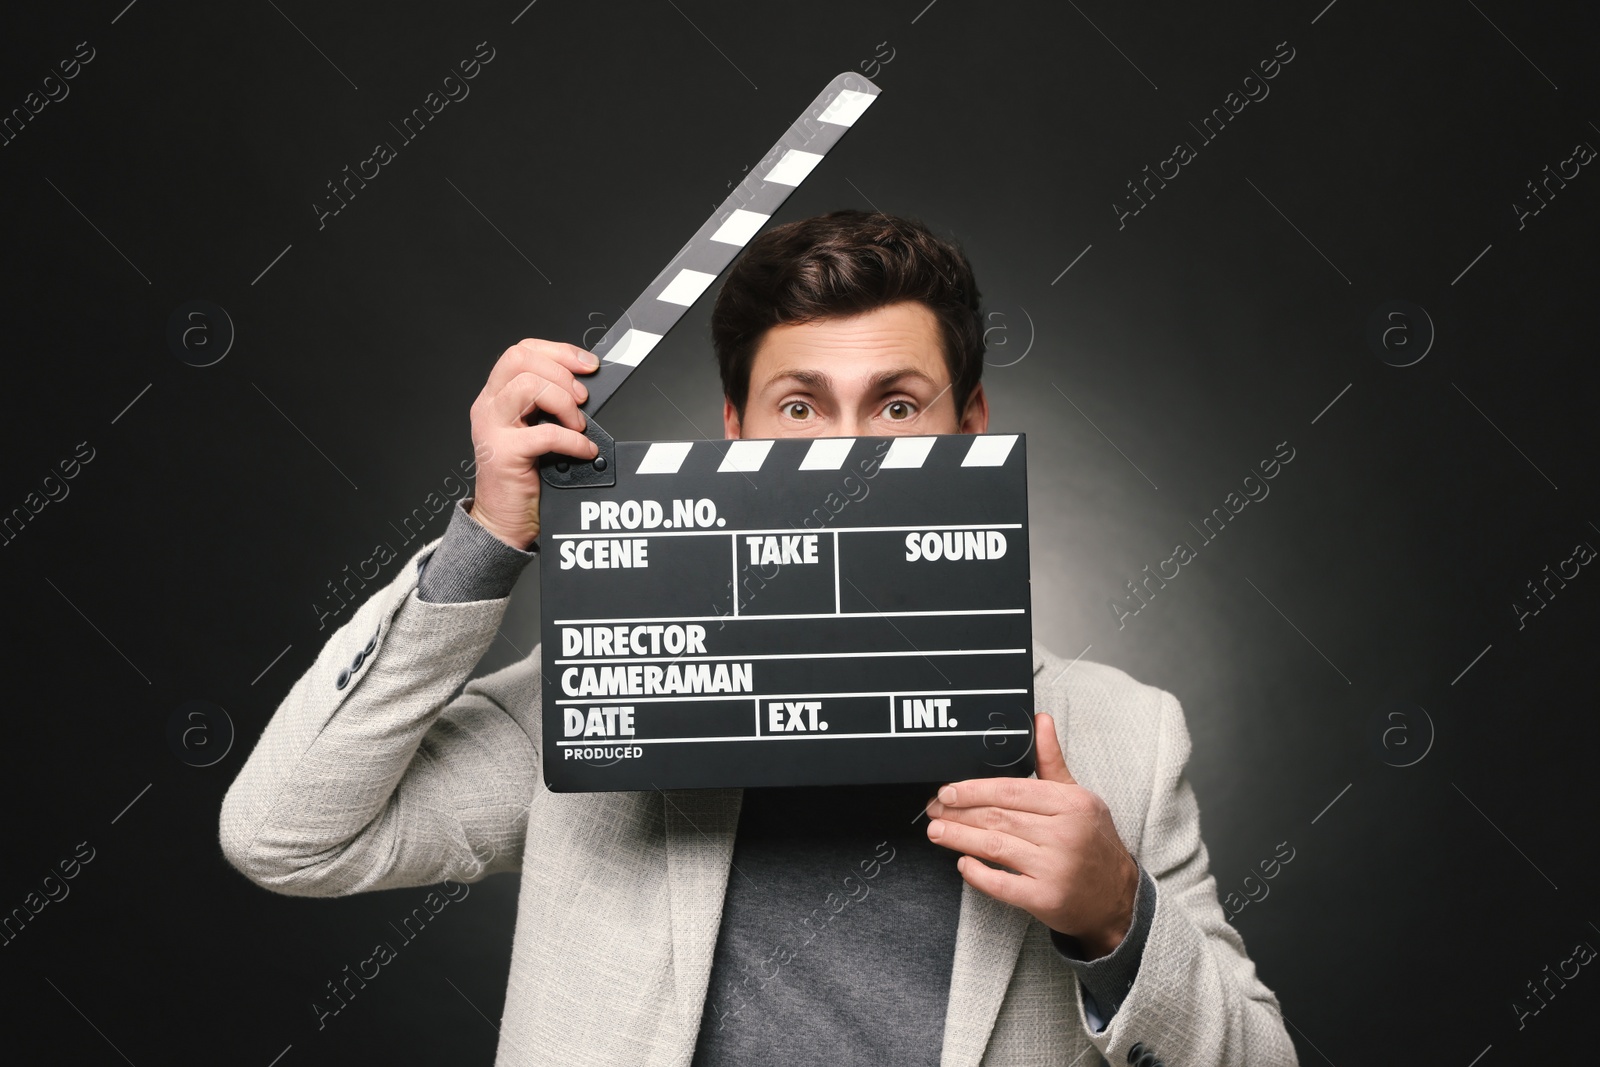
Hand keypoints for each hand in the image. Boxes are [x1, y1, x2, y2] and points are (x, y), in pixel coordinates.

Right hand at [467, 339, 601, 549]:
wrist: (504, 520)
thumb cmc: (523, 477)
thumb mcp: (535, 430)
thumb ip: (549, 405)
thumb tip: (585, 386)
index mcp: (496, 395)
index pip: (522, 352)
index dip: (559, 352)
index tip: (587, 365)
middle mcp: (488, 406)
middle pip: (521, 359)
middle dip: (561, 373)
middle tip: (581, 400)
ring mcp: (492, 428)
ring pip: (529, 386)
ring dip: (564, 403)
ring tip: (577, 425)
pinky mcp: (502, 453)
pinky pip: (545, 433)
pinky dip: (574, 441)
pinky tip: (583, 450)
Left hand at [924, 711, 1138, 958]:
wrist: (1118, 896)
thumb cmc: (1092, 843)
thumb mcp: (1078, 798)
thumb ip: (1051, 761)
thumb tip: (1040, 719)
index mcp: (1071, 804)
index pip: (1011, 791)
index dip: (974, 790)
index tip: (948, 791)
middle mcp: (1065, 834)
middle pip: (999, 817)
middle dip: (959, 813)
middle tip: (934, 810)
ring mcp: (1056, 868)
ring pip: (995, 846)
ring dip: (959, 838)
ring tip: (937, 832)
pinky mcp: (1046, 899)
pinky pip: (1002, 884)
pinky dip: (977, 873)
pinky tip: (963, 863)